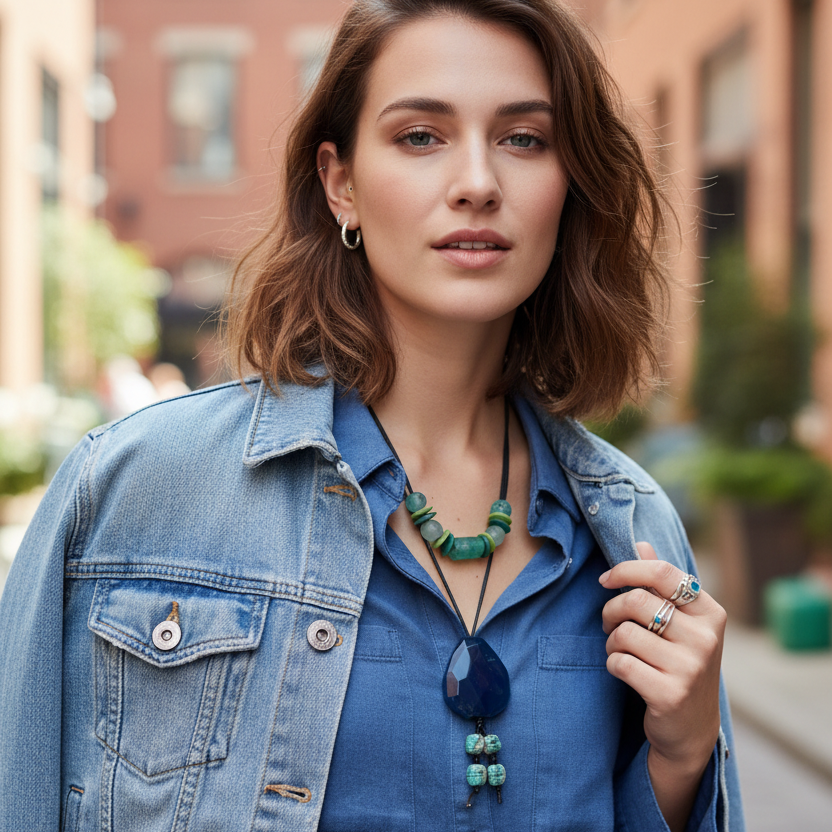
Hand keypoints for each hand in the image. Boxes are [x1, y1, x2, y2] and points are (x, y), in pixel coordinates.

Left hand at [599, 542, 725, 830]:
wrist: (691, 728)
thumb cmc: (679, 661)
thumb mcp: (679, 621)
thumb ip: (661, 583)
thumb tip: (641, 543)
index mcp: (710, 613)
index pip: (663, 573)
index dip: (626, 570)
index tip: (605, 579)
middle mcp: (706, 638)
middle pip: (637, 602)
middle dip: (612, 610)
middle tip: (608, 622)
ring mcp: (690, 667)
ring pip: (625, 633)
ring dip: (612, 641)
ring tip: (621, 649)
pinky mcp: (670, 693)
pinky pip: (620, 663)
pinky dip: (613, 663)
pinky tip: (624, 670)